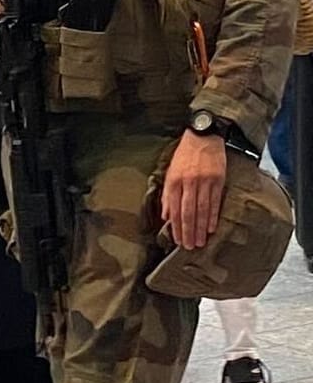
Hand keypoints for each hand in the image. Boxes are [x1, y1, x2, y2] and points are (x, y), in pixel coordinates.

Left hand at [162, 130, 227, 250]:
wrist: (203, 136)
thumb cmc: (184, 155)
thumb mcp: (170, 172)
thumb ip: (167, 194)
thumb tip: (165, 215)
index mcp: (173, 182)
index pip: (173, 209)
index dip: (175, 227)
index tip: (177, 240)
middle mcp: (188, 183)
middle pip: (186, 212)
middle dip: (187, 231)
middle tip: (189, 247)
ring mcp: (203, 182)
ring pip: (201, 210)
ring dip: (200, 228)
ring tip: (199, 242)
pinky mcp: (217, 180)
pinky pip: (215, 202)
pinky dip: (212, 216)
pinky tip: (210, 228)